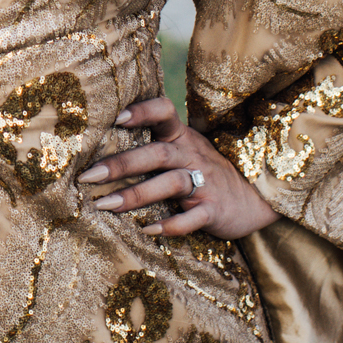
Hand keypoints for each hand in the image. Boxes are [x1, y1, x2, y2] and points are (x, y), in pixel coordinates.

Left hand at [85, 94, 275, 240]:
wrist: (254, 198)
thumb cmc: (204, 172)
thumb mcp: (184, 150)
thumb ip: (153, 145)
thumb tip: (99, 148)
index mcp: (182, 137)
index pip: (165, 112)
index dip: (143, 111)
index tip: (116, 117)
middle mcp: (192, 156)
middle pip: (156, 153)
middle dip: (121, 164)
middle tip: (88, 175)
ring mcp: (205, 183)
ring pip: (170, 184)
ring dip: (136, 195)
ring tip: (104, 204)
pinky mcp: (214, 210)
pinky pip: (192, 218)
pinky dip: (171, 225)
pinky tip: (147, 230)